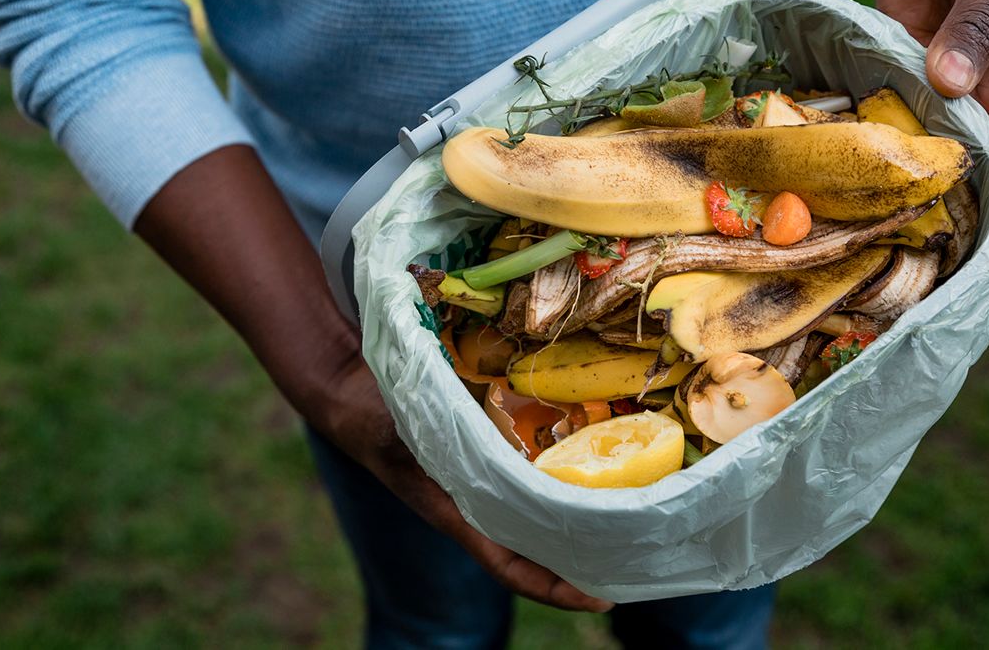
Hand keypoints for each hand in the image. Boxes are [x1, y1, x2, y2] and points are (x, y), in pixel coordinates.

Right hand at [133, 146, 610, 612]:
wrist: (348, 388)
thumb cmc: (373, 412)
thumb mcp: (404, 423)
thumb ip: (436, 434)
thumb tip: (475, 440)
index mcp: (456, 511)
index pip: (511, 567)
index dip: (556, 589)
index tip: (602, 601)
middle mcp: (476, 504)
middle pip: (538, 549)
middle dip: (585, 559)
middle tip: (639, 556)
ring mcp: (482, 482)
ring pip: (539, 514)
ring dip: (579, 518)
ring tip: (632, 514)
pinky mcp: (486, 454)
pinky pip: (532, 472)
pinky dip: (564, 473)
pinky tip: (597, 456)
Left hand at [875, 0, 988, 187]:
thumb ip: (975, 26)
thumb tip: (951, 84)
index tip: (956, 172)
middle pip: (973, 164)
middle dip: (942, 174)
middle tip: (896, 175)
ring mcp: (945, 93)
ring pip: (927, 146)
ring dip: (900, 154)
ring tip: (864, 158)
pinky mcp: (905, 78)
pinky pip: (890, 116)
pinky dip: (872, 127)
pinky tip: (843, 132)